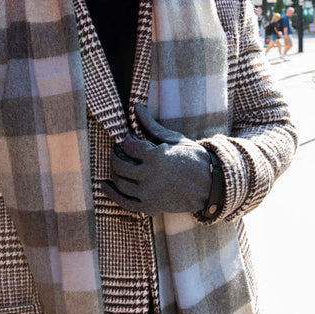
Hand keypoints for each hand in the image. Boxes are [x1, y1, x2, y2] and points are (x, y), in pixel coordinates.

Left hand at [102, 104, 216, 215]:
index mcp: (157, 157)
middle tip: (118, 150)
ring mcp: (149, 194)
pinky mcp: (150, 207)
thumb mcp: (174, 139)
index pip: (129, 147)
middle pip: (120, 165)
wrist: (210, 185)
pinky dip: (111, 193)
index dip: (125, 141)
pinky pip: (124, 202)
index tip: (127, 138)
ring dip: (114, 171)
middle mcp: (150, 177)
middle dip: (116, 155)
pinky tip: (105, 184)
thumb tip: (136, 106)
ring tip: (116, 163)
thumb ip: (151, 125)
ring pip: (120, 182)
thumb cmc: (193, 159)